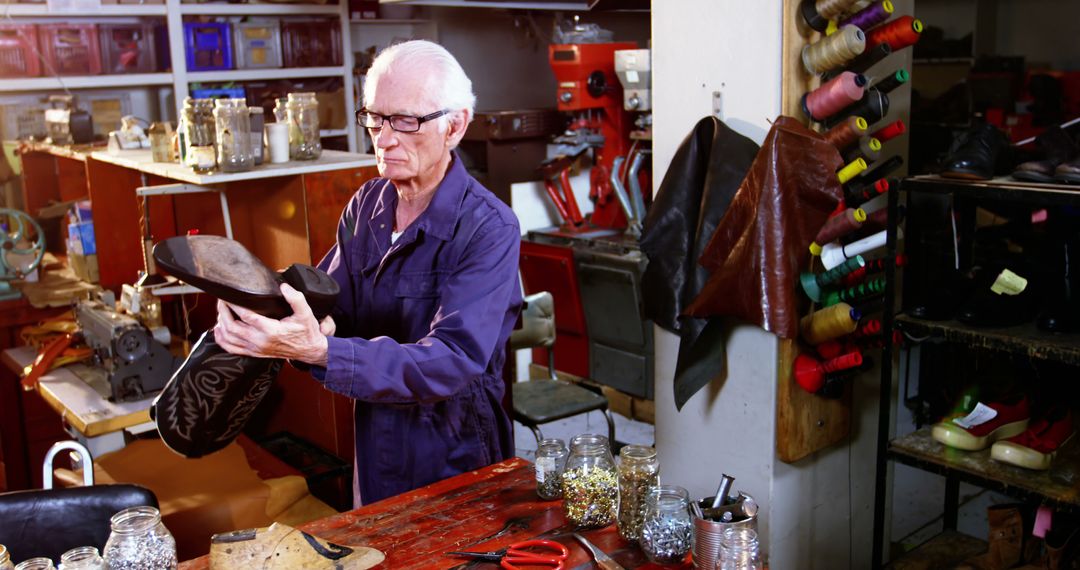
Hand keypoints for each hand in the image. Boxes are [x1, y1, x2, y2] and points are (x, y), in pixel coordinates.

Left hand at [214, 283, 332, 366]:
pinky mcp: (254, 353)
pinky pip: (232, 348)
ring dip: (221, 324)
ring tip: (221, 311)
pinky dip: (222, 339)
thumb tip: (284, 287)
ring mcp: (256, 349)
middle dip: (223, 312)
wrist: (309, 351)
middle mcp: (260, 341)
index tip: (228, 295)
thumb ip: (296, 299)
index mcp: (271, 330)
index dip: (234, 304)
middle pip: (232, 326)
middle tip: (222, 301)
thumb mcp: (306, 313)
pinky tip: (220, 329)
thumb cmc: (306, 332)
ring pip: (229, 338)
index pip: (246, 316)